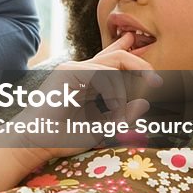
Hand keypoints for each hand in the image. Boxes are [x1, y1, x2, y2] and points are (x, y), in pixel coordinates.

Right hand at [0, 34, 158, 169]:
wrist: (36, 141)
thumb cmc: (63, 136)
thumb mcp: (102, 127)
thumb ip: (122, 115)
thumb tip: (145, 102)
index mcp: (85, 82)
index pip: (109, 60)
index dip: (127, 52)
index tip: (143, 51)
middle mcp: (79, 71)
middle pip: (116, 56)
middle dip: (139, 64)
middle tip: (156, 80)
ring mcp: (73, 69)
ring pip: (113, 64)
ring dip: (124, 90)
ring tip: (119, 112)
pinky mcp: (69, 72)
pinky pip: (103, 73)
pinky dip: (114, 91)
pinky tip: (111, 107)